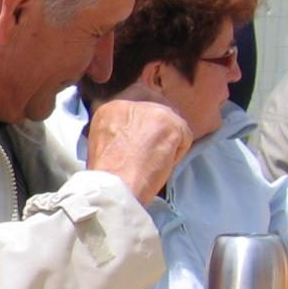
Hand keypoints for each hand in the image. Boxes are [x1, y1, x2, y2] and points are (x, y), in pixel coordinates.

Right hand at [85, 83, 191, 205]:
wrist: (114, 185)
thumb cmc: (108, 175)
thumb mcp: (102, 144)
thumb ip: (119, 132)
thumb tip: (138, 136)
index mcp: (110, 109)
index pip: (137, 109)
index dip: (143, 130)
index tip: (140, 146)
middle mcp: (129, 103)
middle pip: (157, 113)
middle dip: (157, 134)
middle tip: (149, 156)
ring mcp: (151, 110)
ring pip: (172, 124)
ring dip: (166, 144)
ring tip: (151, 162)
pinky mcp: (169, 122)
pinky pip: (185, 137)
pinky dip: (177, 154)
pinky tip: (160, 164)